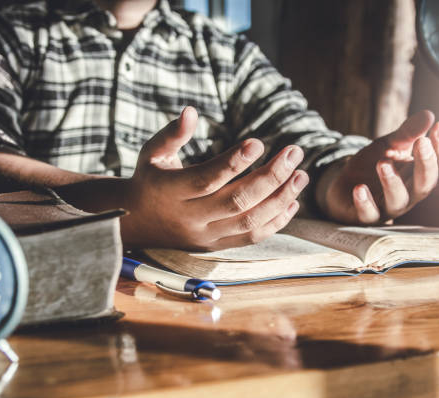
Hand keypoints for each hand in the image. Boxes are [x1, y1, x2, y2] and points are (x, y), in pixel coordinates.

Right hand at [120, 106, 308, 250]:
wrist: (137, 223)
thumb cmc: (149, 179)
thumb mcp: (151, 153)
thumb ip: (172, 134)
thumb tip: (191, 110)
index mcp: (172, 191)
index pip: (208, 178)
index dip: (234, 162)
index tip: (259, 142)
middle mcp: (191, 216)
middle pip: (237, 200)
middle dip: (270, 177)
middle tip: (294, 152)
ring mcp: (205, 234)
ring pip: (249, 221)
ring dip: (280, 199)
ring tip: (301, 176)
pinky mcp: (216, 245)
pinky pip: (250, 238)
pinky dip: (275, 222)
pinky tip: (292, 202)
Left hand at [316, 110, 438, 223]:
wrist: (342, 186)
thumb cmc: (371, 166)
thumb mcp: (388, 145)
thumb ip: (407, 133)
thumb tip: (429, 114)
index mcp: (416, 176)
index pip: (434, 163)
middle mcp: (407, 195)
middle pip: (423, 185)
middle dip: (425, 164)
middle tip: (422, 142)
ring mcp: (386, 208)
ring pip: (397, 201)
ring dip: (392, 182)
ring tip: (383, 163)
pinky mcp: (364, 216)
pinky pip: (368, 214)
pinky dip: (364, 203)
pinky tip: (359, 188)